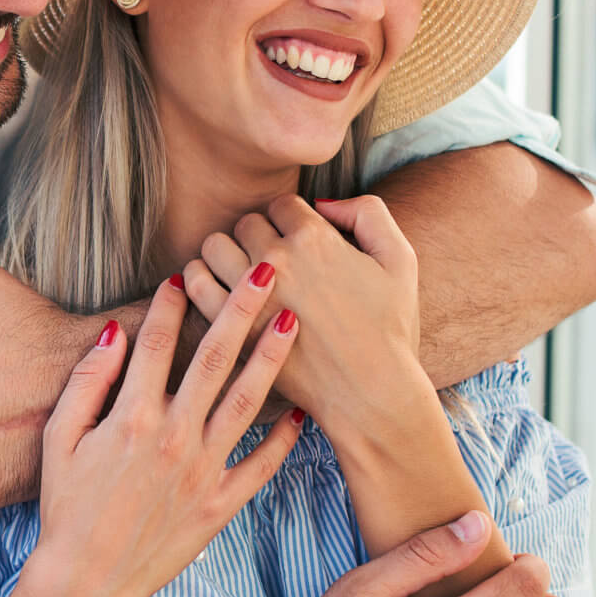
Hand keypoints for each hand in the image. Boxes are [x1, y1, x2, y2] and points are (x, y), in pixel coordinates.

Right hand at [15, 269, 306, 596]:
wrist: (87, 581)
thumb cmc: (67, 510)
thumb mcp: (60, 440)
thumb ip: (87, 383)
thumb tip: (114, 334)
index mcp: (132, 418)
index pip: (158, 344)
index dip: (172, 305)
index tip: (185, 276)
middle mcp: (174, 438)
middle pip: (214, 358)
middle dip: (240, 308)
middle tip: (266, 268)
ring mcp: (203, 471)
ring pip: (246, 401)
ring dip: (271, 357)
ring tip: (293, 320)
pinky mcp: (221, 504)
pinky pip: (261, 464)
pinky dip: (283, 437)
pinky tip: (300, 409)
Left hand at [183, 195, 429, 437]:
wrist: (372, 394)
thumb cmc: (391, 330)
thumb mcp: (400, 260)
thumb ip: (368, 213)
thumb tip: (322, 202)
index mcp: (315, 238)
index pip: (281, 204)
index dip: (290, 221)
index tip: (297, 244)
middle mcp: (278, 260)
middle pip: (246, 223)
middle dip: (258, 237)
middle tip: (272, 263)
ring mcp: (250, 294)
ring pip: (214, 246)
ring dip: (226, 254)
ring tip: (241, 273)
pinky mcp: (232, 327)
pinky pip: (194, 282)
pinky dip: (198, 278)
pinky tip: (215, 288)